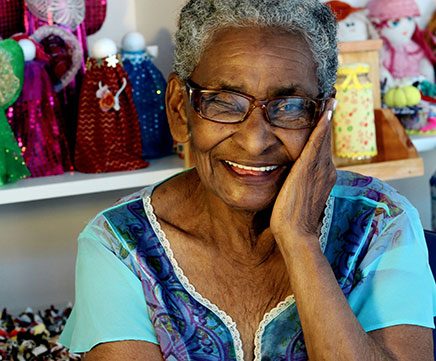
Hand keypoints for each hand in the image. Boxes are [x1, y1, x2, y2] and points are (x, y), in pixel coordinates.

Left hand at [270, 98, 336, 246]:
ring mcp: (319, 169)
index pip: (323, 148)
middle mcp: (326, 170)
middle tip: (330, 97)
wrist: (294, 233)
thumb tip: (290, 173)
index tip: (325, 114)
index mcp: (324, 176)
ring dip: (326, 117)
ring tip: (330, 98)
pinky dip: (321, 126)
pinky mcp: (308, 169)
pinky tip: (324, 111)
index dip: (324, 130)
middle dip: (327, 118)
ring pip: (323, 138)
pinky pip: (316, 143)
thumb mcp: (297, 194)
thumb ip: (298, 181)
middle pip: (326, 139)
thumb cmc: (291, 218)